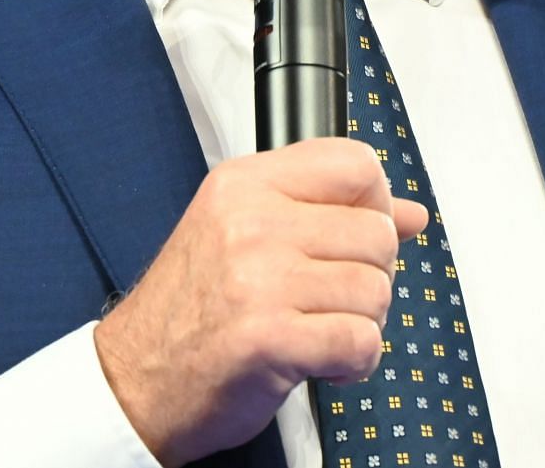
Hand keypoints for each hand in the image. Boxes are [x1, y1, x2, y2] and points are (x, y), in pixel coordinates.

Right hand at [92, 137, 429, 465]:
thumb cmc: (191, 310)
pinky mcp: (270, 338)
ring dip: (361, 324)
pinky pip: (362, 341)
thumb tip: (410, 215)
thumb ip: (327, 213)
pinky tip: (321, 363)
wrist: (135, 382)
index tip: (356, 236)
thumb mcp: (245, 233)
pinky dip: (354, 364)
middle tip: (332, 299)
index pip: (355, 163)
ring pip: (376, 290)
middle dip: (370, 277)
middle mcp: (251, 222)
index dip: (375, 204)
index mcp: (245, 184)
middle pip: (376, 233)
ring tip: (320, 331)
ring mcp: (260, 279)